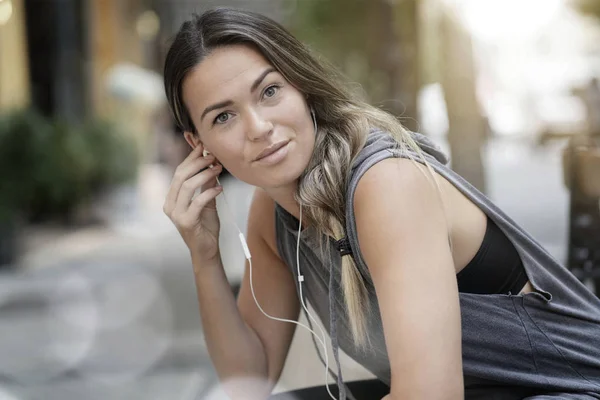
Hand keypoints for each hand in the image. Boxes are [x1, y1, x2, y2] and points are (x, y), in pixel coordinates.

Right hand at [163, 142, 223, 263]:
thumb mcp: (207, 201)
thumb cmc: (205, 226)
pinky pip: (197, 201)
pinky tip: (220, 188)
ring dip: (205, 175)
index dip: (191, 158)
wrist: (206, 250)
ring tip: (218, 169)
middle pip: (181, 175)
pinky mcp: (186, 222)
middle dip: (198, 163)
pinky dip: (210, 192)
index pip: (179, 172)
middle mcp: (170, 204)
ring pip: (187, 186)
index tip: (204, 147)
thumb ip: (207, 184)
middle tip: (213, 157)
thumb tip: (212, 163)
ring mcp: (176, 214)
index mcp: (172, 198)